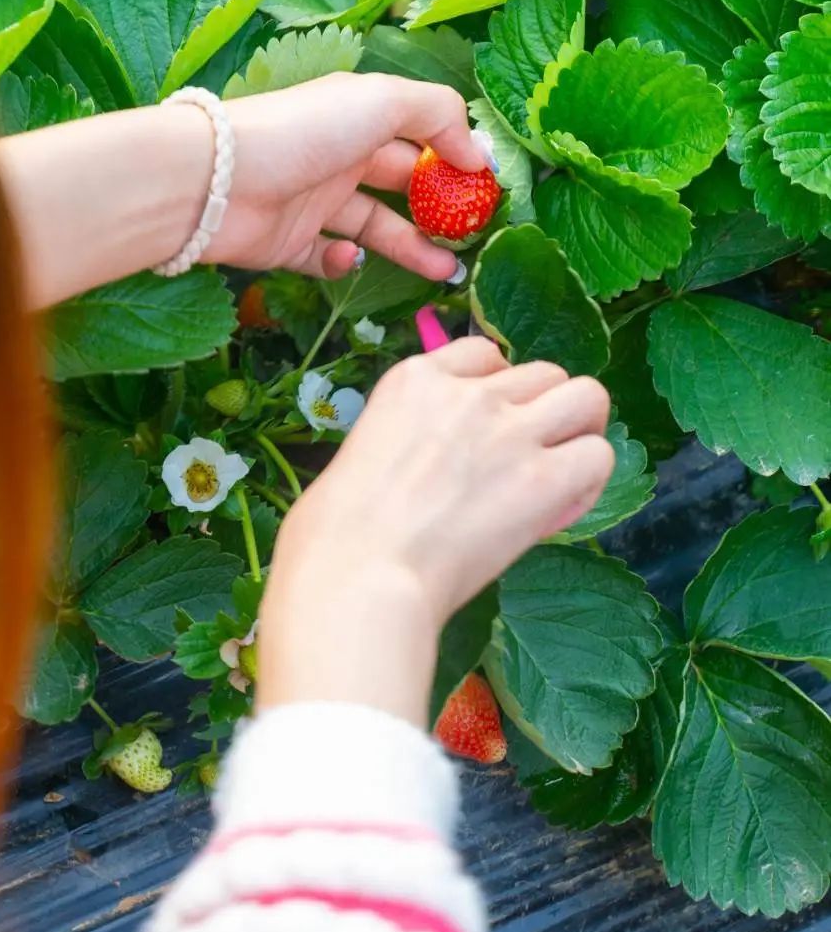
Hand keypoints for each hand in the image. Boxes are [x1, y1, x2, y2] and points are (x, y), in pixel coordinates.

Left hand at [0, 71, 486, 308]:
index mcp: (358, 116)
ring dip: (410, 247)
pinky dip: (342, 263)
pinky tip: (349, 257)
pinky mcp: (286, 243)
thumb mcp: (381, 101)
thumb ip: (439, 115)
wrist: (213, 181)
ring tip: (443, 270)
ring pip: (373, 227)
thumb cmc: (300, 132)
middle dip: (439, 211)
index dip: (453, 159)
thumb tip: (477, 152)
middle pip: (399, 185)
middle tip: (471, 237)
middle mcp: (336, 155)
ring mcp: (311, 201)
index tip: (485, 189)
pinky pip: (325, 258)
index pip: (417, 135)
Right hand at [257, 339, 614, 724]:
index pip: (484, 354)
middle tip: (532, 457)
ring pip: (586, 397)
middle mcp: (470, 393)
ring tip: (563, 474)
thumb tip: (430, 469)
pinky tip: (562, 510)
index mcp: (414, 380)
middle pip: (544, 371)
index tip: (491, 428)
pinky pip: (598, 456)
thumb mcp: (361, 455)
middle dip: (544, 411)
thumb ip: (405, 441)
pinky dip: (589, 482)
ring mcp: (511, 431)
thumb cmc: (332, 537)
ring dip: (581, 431)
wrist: (358, 576)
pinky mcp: (543, 478)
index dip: (497, 392)